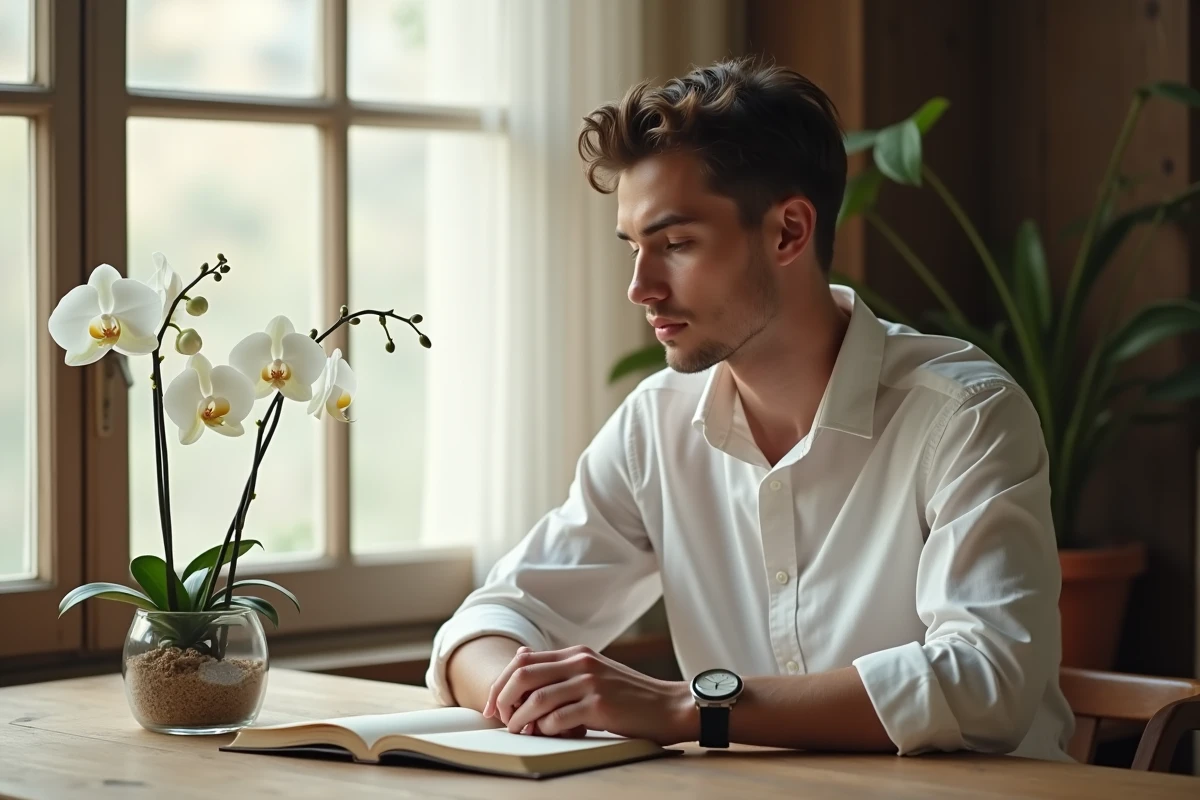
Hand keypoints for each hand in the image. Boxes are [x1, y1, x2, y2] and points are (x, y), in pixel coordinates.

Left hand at [482, 645, 696, 744]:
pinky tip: (548, 735)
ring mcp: (590, 683)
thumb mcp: (594, 673)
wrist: (668, 706)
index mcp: (577, 653)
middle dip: (503, 698)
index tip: (493, 705)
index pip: (523, 660)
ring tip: (518, 731)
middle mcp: (581, 663)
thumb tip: (520, 657)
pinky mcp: (599, 706)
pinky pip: (558, 719)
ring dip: (521, 718)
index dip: (501, 683)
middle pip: (523, 675)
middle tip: (500, 719)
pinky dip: (546, 730)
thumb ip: (561, 667)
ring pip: (537, 698)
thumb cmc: (629, 696)